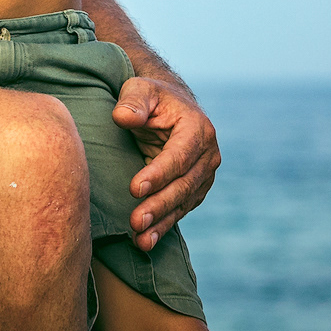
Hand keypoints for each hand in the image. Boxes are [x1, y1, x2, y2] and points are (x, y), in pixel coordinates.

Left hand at [113, 75, 221, 250]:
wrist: (167, 109)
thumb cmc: (150, 98)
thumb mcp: (139, 90)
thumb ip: (133, 102)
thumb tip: (123, 117)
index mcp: (198, 129)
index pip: (179, 156)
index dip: (158, 174)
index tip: (134, 188)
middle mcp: (207, 155)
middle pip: (183, 185)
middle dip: (159, 205)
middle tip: (135, 221)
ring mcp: (204, 175)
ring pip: (183, 202)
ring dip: (161, 222)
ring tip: (140, 239)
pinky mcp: (195, 189)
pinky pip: (180, 210)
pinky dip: (164, 226)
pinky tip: (146, 241)